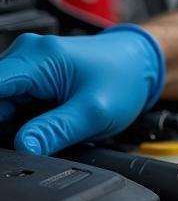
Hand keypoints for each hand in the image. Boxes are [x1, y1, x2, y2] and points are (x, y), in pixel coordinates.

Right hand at [0, 25, 164, 153]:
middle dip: (5, 123)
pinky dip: (19, 117)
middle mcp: (28, 53)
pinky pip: (10, 100)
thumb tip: (22, 147)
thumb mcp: (93, 112)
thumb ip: (54, 132)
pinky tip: (42, 123)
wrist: (141, 62)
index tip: (6, 137)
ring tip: (47, 128)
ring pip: (0, 101)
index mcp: (37, 57)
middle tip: (37, 136)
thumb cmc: (125, 78)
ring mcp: (29, 62)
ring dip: (11, 122)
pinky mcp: (32, 74)